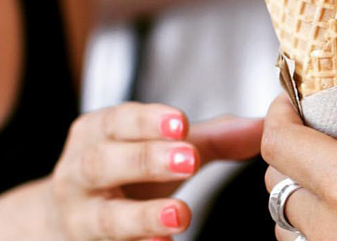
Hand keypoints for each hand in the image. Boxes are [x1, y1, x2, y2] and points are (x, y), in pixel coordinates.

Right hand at [48, 102, 261, 239]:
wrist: (74, 214)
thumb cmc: (128, 171)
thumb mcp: (162, 147)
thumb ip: (212, 138)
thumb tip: (262, 128)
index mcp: (96, 133)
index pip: (117, 120)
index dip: (148, 121)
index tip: (182, 122)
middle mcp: (77, 172)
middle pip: (104, 163)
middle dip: (147, 160)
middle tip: (191, 160)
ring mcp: (79, 216)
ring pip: (103, 216)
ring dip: (142, 216)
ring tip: (181, 216)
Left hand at [262, 94, 336, 240]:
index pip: (281, 144)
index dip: (279, 113)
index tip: (291, 98)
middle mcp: (330, 230)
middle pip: (277, 179)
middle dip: (290, 147)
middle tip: (322, 130)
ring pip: (285, 219)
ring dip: (298, 189)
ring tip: (333, 174)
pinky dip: (310, 225)